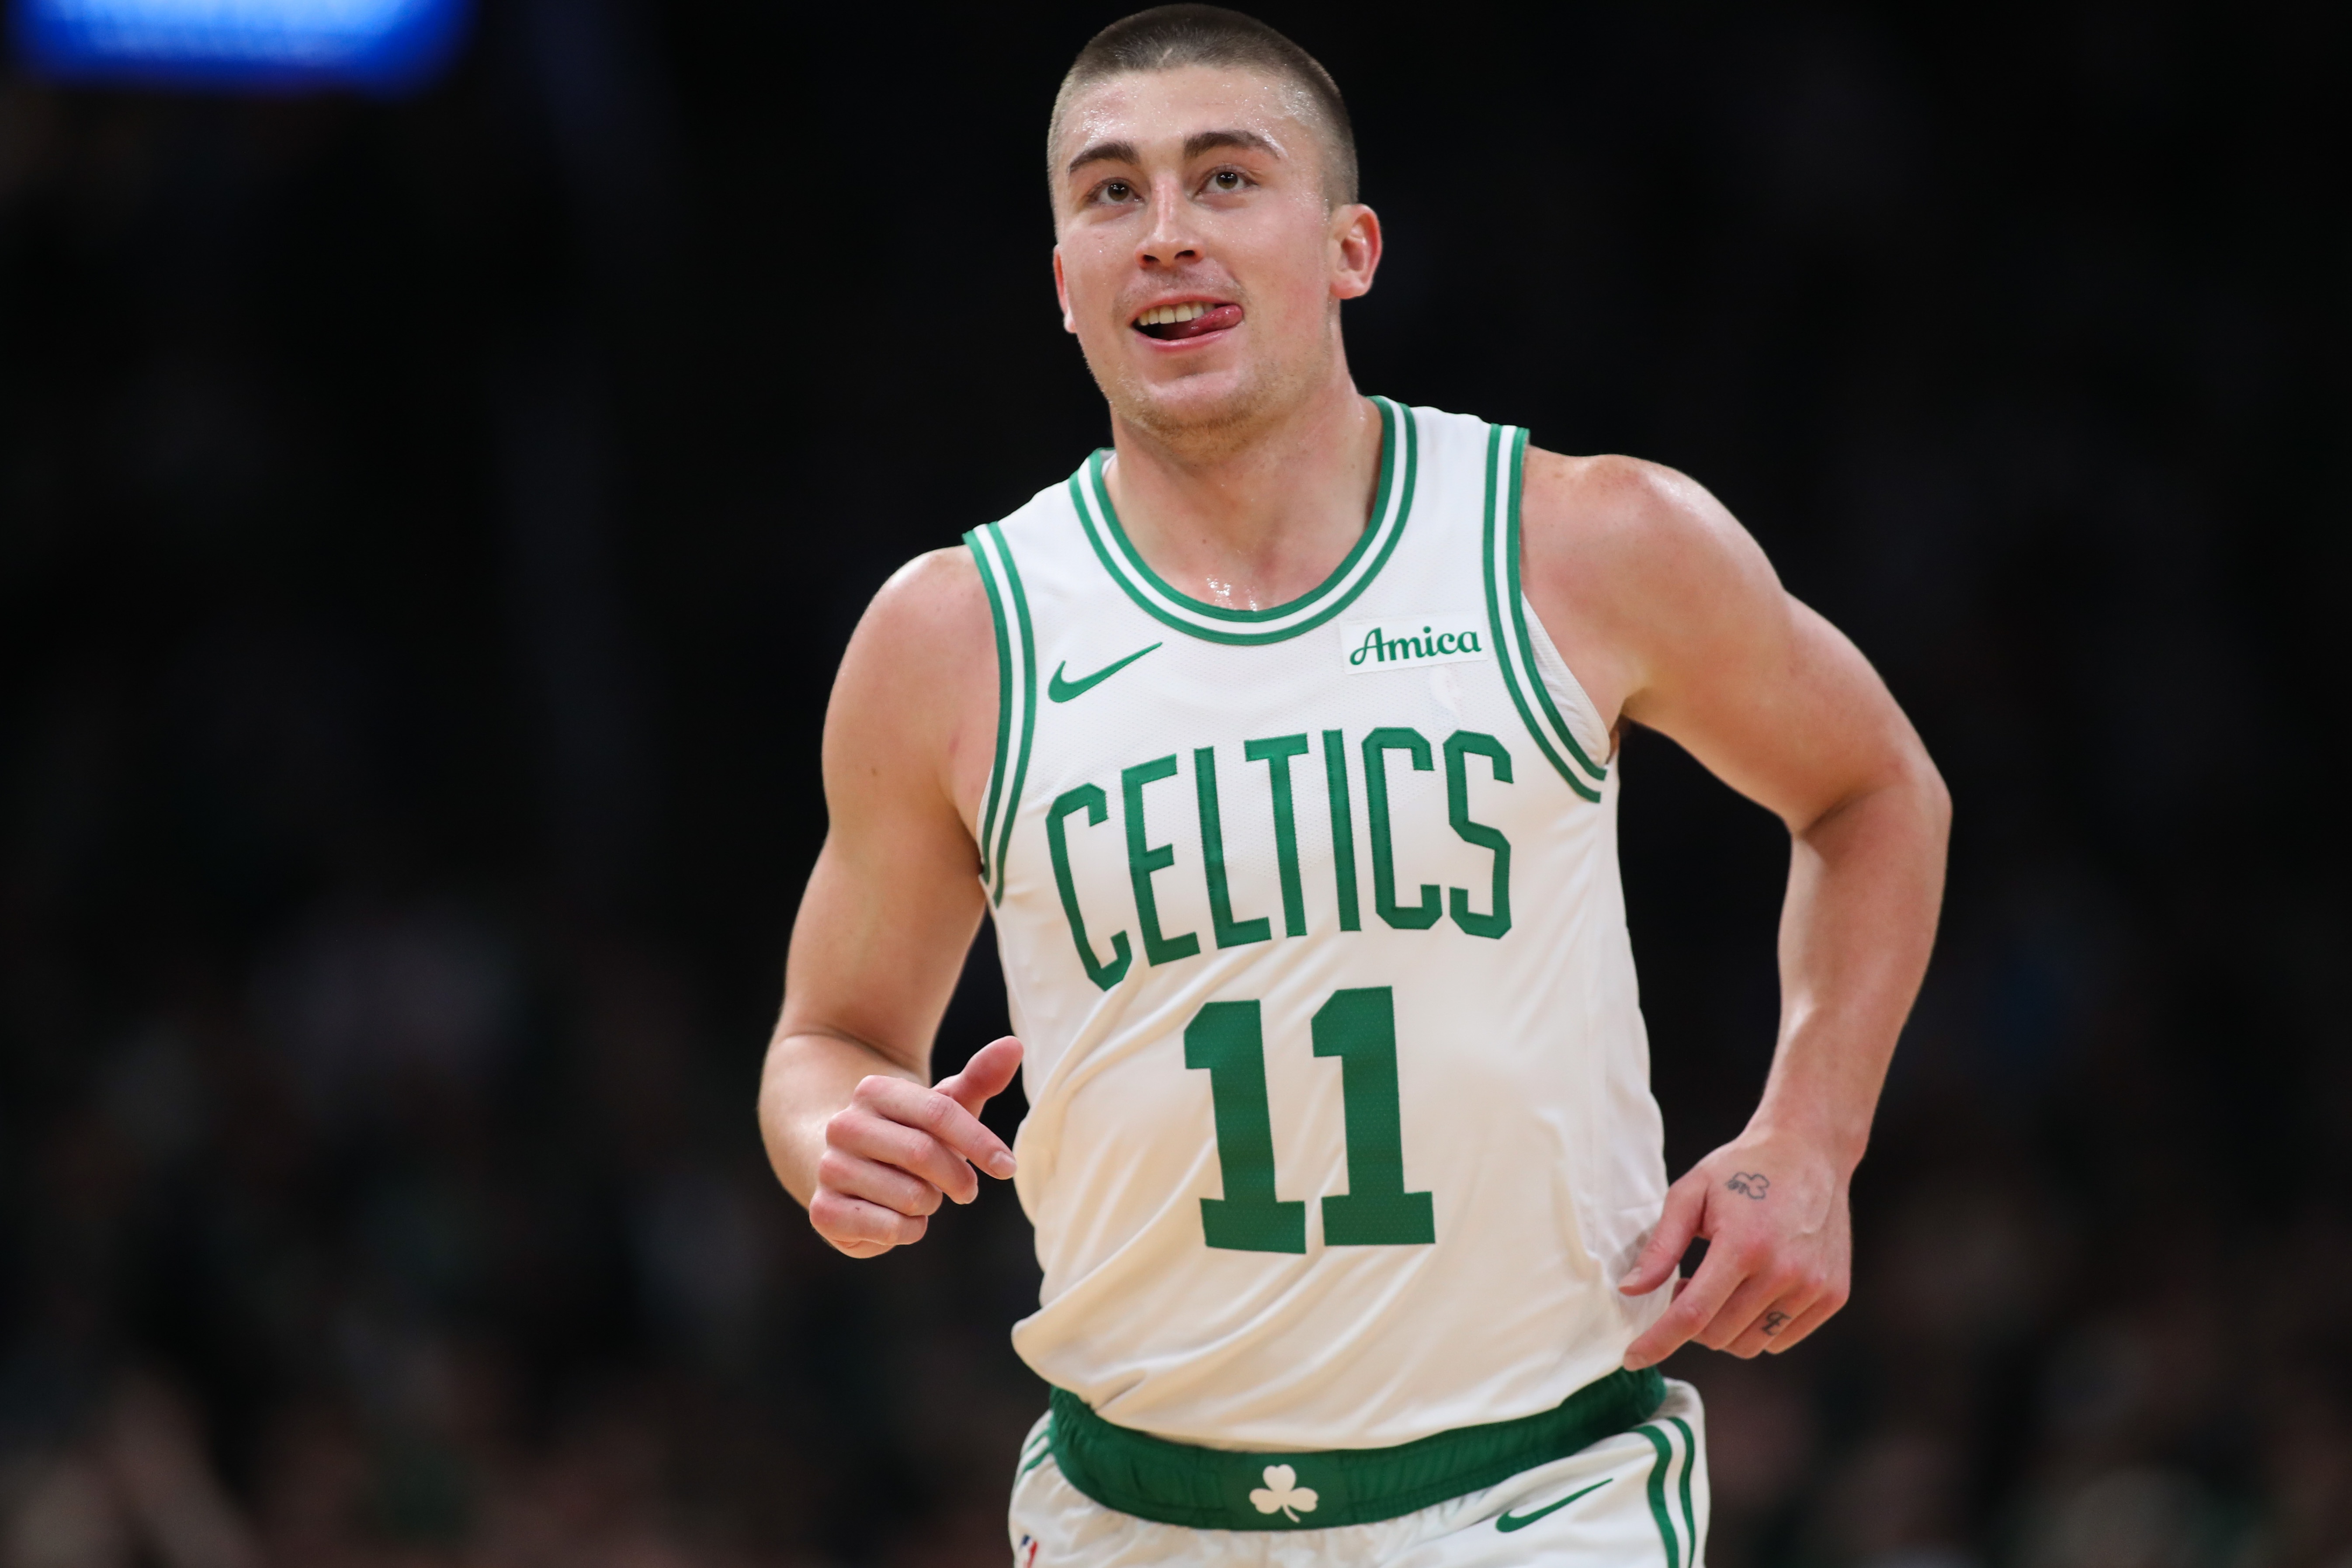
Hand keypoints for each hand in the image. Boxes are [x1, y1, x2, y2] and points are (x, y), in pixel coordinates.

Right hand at [809, 1037, 1023, 1257]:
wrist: (848, 1173)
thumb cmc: (909, 1137)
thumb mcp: (942, 1108)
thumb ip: (978, 1079)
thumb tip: (1014, 1045)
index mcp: (873, 1091)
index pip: (938, 1112)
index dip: (979, 1142)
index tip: (1007, 1166)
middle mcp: (844, 1125)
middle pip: (923, 1154)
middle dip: (958, 1178)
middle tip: (967, 1189)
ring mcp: (829, 1168)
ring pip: (910, 1196)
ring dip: (930, 1204)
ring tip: (920, 1196)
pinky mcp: (823, 1212)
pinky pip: (889, 1229)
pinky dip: (910, 1230)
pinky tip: (900, 1219)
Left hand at [1616, 1130, 1852, 1365]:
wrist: (1809, 1151)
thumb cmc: (1742, 1169)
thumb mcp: (1689, 1194)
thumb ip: (1660, 1247)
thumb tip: (1631, 1290)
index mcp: (1743, 1245)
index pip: (1693, 1315)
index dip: (1658, 1341)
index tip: (1632, 1358)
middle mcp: (1784, 1272)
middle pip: (1719, 1336)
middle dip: (1690, 1324)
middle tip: (1684, 1285)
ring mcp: (1814, 1287)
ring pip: (1750, 1344)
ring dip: (1723, 1329)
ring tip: (1719, 1285)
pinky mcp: (1833, 1295)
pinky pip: (1781, 1338)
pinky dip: (1757, 1326)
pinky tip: (1753, 1289)